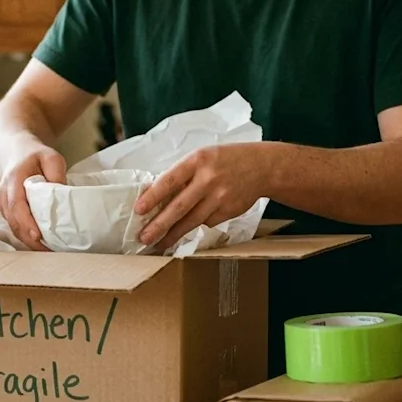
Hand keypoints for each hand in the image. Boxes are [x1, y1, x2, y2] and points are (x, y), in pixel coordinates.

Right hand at [0, 146, 66, 250]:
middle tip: (49, 250)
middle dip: (29, 239)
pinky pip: (15, 226)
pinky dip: (27, 236)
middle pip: (13, 222)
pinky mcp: (7, 211)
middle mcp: (3, 195)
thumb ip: (56, 173)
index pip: (16, 205)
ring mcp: (2, 204)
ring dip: (28, 241)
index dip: (26, 222)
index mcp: (13, 180)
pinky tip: (42, 244)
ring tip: (49, 250)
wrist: (17, 152)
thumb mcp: (51, 157)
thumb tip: (61, 194)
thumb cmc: (36, 155)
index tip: (38, 235)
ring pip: (13, 227)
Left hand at [135, 143, 268, 250]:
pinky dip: (195, 225)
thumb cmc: (225, 160)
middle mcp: (208, 180)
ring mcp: (220, 197)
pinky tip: (188, 228)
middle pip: (179, 207)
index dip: (153, 197)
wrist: (262, 167)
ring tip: (159, 244)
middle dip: (159, 225)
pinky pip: (206, 222)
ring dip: (173, 234)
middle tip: (144, 238)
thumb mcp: (202, 157)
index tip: (139, 210)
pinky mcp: (228, 211)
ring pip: (192, 221)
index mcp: (197, 161)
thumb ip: (182, 174)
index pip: (170, 181)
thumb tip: (154, 195)